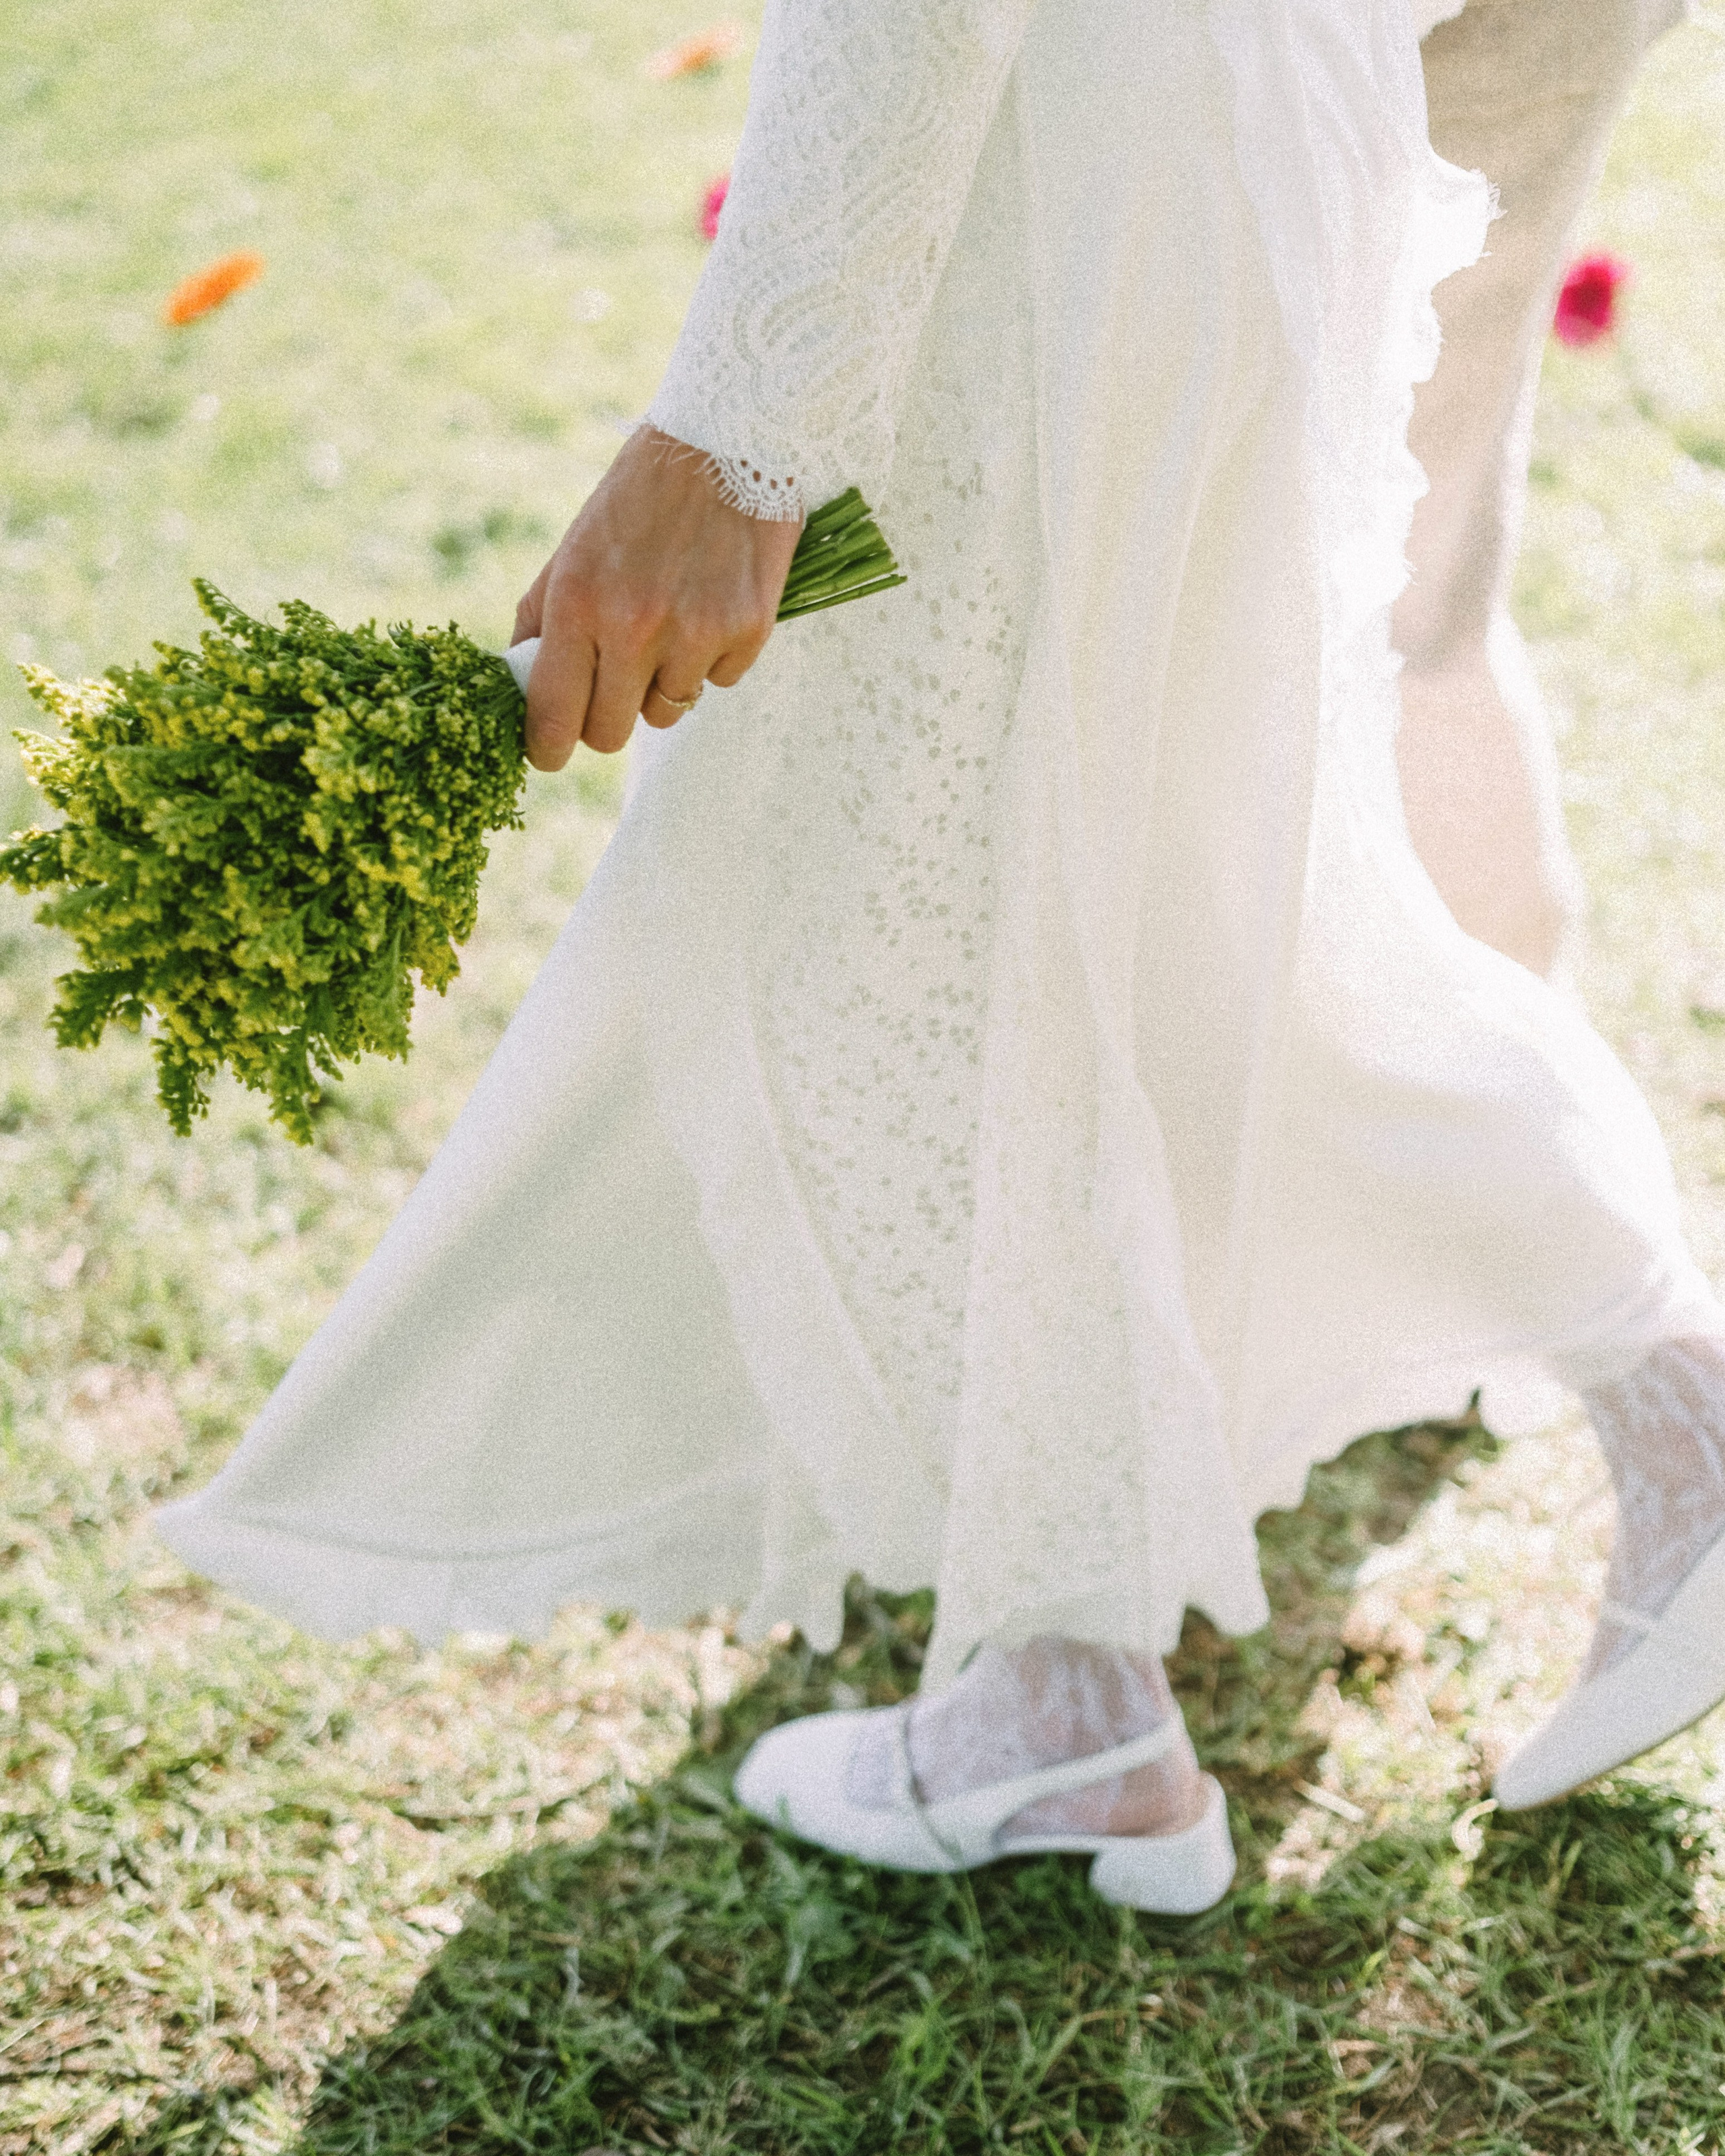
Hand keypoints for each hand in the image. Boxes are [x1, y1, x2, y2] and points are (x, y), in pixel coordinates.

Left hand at [512, 427, 803, 768]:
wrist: (729, 440)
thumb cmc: (640, 496)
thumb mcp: (574, 548)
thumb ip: (542, 618)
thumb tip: (521, 682)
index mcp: (577, 602)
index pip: (551, 716)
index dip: (546, 747)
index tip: (549, 751)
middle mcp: (633, 626)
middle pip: (609, 732)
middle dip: (606, 718)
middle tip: (614, 682)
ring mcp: (694, 634)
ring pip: (665, 713)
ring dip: (661, 685)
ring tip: (671, 624)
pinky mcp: (746, 632)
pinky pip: (716, 684)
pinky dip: (711, 659)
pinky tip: (711, 605)